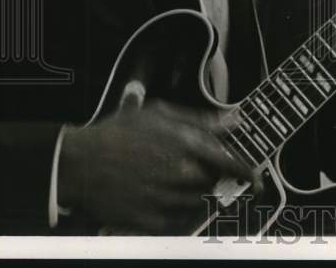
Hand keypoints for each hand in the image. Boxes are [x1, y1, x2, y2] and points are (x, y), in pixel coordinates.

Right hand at [58, 100, 254, 233]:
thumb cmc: (118, 134)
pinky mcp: (152, 220)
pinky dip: (177, 209)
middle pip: (215, 181)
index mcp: (186, 144)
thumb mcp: (159, 114)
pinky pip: (179, 219)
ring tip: (170, 178)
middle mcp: (180, 173)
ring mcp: (167, 199)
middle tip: (192, 168)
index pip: (231, 161)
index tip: (256, 177)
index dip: (248, 171)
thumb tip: (234, 119)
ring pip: (199, 200)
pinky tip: (161, 195)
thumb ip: (200, 119)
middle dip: (210, 175)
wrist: (79, 165)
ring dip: (194, 192)